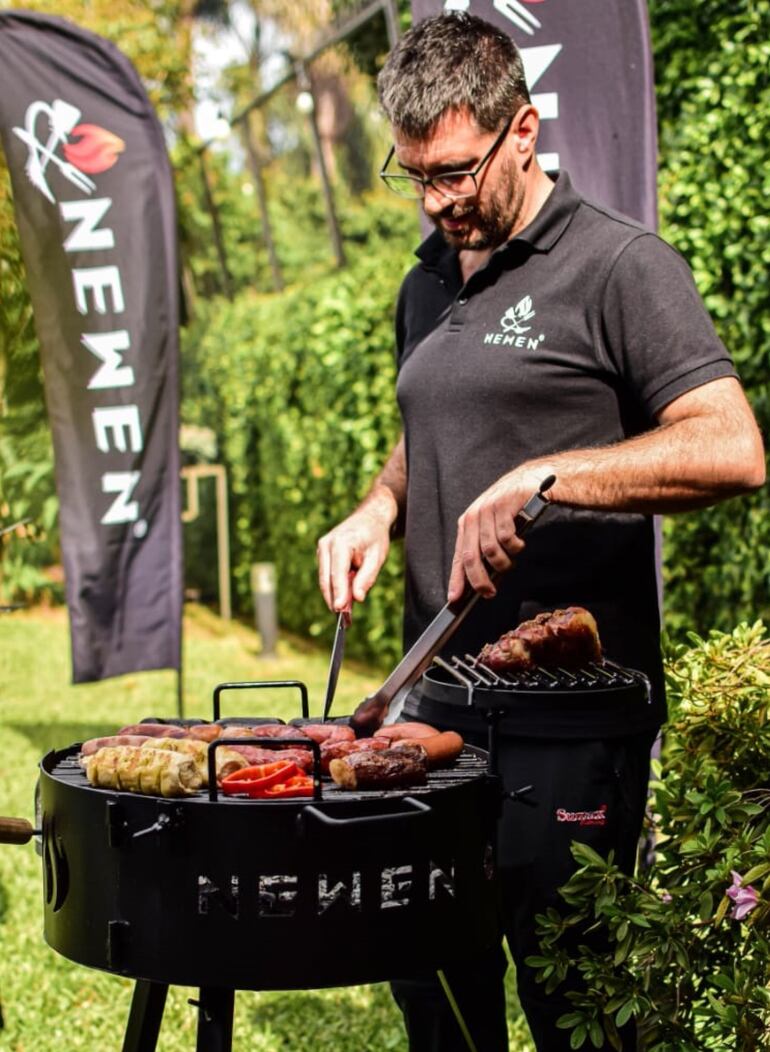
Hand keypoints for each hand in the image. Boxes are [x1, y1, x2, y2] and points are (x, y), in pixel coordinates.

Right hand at [317, 504, 391, 613]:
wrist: (369, 518)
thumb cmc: (375, 537)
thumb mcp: (377, 557)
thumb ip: (366, 578)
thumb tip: (357, 598)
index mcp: (341, 543)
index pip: (337, 573)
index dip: (338, 593)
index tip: (339, 610)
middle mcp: (327, 545)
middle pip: (326, 579)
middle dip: (335, 600)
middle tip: (344, 620)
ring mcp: (322, 548)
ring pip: (325, 579)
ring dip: (335, 596)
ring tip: (347, 615)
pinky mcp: (322, 554)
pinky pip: (327, 575)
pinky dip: (335, 588)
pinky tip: (345, 601)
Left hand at [447, 469, 535, 601]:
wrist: (530, 482)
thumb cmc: (511, 510)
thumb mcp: (492, 527)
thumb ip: (484, 549)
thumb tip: (481, 581)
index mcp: (466, 524)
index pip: (458, 556)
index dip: (456, 579)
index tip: (454, 598)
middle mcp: (473, 516)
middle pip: (470, 557)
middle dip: (479, 580)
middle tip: (488, 593)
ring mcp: (487, 510)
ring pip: (489, 550)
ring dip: (502, 563)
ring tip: (509, 563)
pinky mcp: (504, 506)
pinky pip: (506, 537)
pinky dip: (514, 547)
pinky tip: (519, 545)